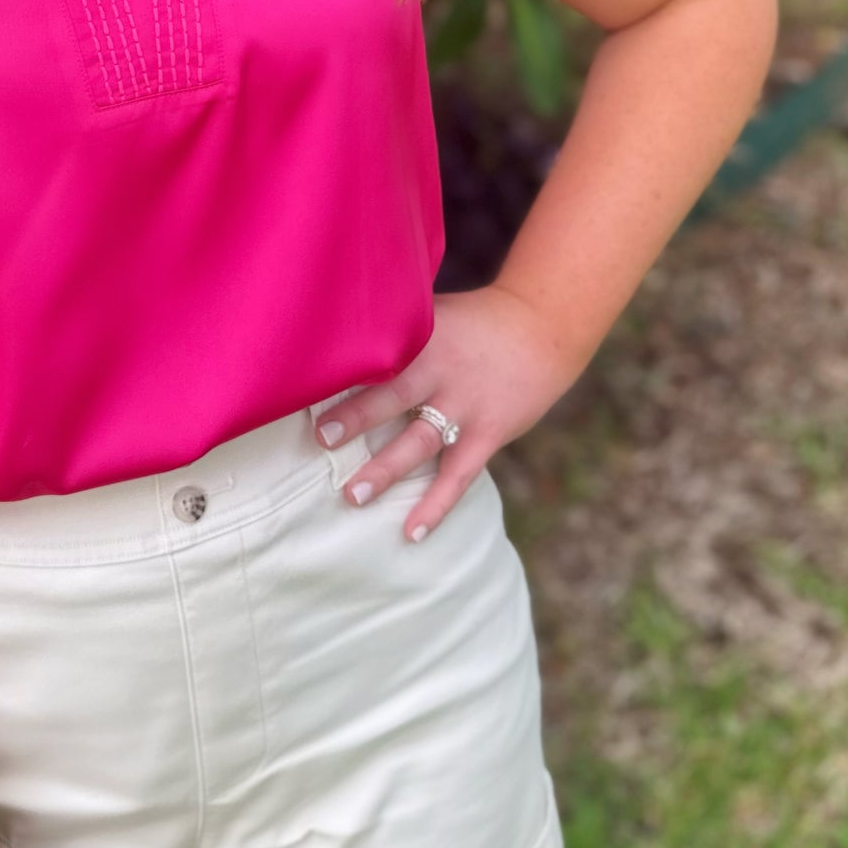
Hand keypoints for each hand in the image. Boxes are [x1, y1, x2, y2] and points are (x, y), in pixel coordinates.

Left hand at [315, 282, 578, 544]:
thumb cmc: (473, 322)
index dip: (344, 369)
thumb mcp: (433, 315)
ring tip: (352, 496)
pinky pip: (458, 476)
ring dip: (386, 469)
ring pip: (421, 441)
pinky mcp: (488, 434)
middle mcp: (442, 372)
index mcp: (423, 338)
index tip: (305, 382)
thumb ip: (394, 329)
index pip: (378, 353)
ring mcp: (466, 406)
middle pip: (394, 394)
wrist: (541, 330)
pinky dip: (436, 505)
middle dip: (356, 416)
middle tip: (319, 438)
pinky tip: (412, 532)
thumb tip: (336, 331)